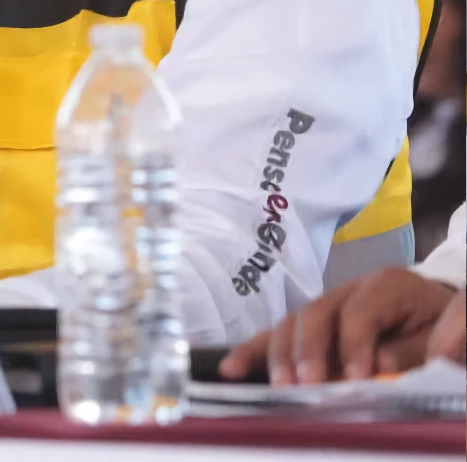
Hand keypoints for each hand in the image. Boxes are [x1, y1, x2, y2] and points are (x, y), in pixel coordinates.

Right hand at [219, 267, 458, 384]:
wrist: (437, 310)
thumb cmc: (439, 323)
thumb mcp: (441, 332)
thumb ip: (412, 348)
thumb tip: (377, 363)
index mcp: (387, 286)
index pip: (360, 313)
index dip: (354, 346)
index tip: (355, 380)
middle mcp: (349, 289)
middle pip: (317, 314)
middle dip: (309, 352)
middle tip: (307, 386)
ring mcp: (325, 304)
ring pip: (292, 323)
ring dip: (282, 356)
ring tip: (282, 387)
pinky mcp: (310, 323)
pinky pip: (277, 334)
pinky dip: (255, 352)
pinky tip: (231, 369)